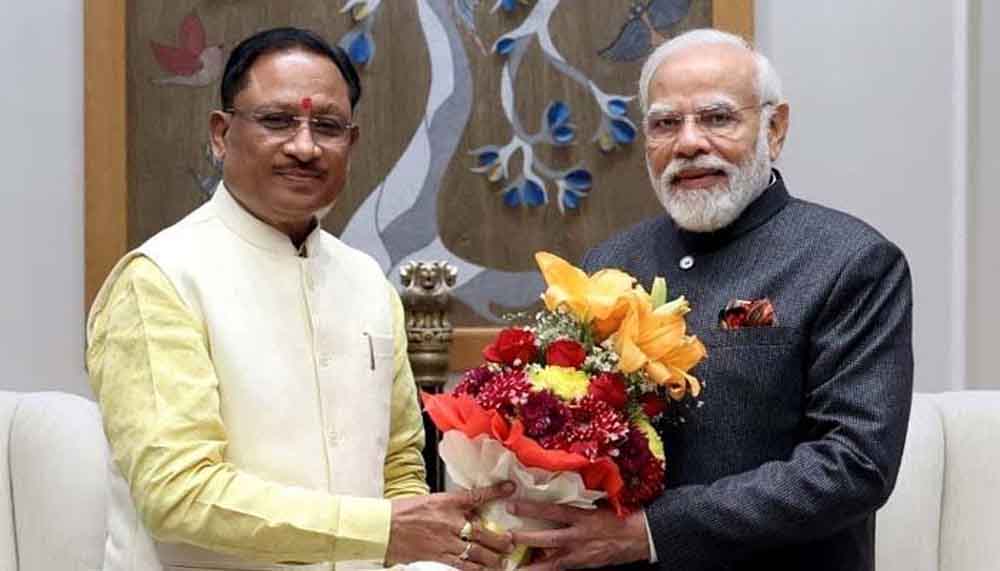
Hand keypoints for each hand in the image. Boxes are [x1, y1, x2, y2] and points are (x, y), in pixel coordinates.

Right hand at [386, 481, 515, 569]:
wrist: (382, 527)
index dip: (495, 491)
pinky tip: (483, 570)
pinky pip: (461, 564)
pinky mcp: (437, 555)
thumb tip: (469, 508)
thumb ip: (450, 505)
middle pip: (481, 530)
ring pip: (475, 551)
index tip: (509, 487)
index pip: (475, 495)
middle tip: (511, 542)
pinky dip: (474, 568)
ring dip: (491, 557)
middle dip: (499, 538)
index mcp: (446, 502)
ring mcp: (444, 540)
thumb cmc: (403, 512)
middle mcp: (448, 521)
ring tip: (502, 561)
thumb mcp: (430, 500)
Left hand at [508, 501, 649, 570]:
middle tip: (507, 536)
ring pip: (551, 562)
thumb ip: (577, 500)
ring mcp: (580, 555)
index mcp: (584, 518)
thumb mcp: (598, 504)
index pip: (554, 511)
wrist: (638, 538)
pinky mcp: (582, 565)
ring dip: (531, 565)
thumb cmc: (618, 517)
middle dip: (526, 538)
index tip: (513, 504)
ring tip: (512, 568)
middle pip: (548, 539)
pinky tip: (532, 570)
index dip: (533, 508)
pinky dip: (546, 569)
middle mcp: (579, 538)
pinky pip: (560, 568)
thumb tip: (556, 489)